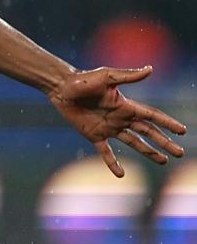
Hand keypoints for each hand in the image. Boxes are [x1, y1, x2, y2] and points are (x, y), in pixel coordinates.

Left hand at [48, 66, 186, 176]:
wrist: (60, 87)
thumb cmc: (82, 79)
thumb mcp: (106, 76)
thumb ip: (128, 76)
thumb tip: (150, 69)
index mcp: (126, 105)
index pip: (152, 116)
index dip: (167, 123)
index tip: (183, 130)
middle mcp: (120, 118)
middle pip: (148, 132)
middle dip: (164, 142)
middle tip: (180, 152)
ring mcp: (108, 128)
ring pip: (133, 143)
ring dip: (148, 152)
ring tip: (163, 161)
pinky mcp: (93, 135)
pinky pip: (105, 152)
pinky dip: (112, 163)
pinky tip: (120, 174)